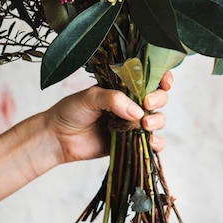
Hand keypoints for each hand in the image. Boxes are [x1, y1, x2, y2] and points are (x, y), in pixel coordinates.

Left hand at [46, 71, 172, 163]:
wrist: (58, 138)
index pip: (149, 78)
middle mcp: (131, 103)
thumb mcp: (90, 97)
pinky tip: (152, 143)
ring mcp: (132, 123)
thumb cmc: (71, 111)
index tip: (164, 82)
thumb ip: (113, 99)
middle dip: (159, 99)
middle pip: (158, 97)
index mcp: (123, 86)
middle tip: (147, 104)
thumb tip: (138, 112)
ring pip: (157, 119)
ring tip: (145, 125)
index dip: (162, 78)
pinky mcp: (130, 142)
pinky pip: (151, 143)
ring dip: (157, 121)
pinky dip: (157, 144)